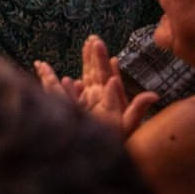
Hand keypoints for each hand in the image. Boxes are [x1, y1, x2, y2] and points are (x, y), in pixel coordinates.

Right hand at [34, 35, 154, 139]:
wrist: (96, 155)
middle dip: (90, 56)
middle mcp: (94, 97)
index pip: (105, 74)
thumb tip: (150, 93)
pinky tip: (44, 69)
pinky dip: (50, 79)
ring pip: (76, 79)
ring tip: (76, 47)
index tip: (97, 42)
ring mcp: (82, 102)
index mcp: (107, 97)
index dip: (102, 59)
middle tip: (91, 38)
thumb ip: (137, 110)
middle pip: (91, 72)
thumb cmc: (115, 141)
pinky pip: (58, 90)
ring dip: (75, 64)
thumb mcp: (128, 126)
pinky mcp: (71, 107)